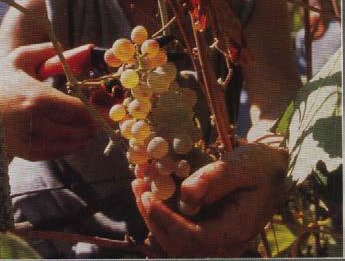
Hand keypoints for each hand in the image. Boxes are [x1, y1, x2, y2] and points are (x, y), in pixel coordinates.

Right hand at [0, 42, 98, 160]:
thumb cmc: (1, 79)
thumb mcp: (20, 58)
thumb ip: (48, 51)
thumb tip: (80, 48)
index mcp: (38, 99)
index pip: (80, 111)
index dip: (99, 112)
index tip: (110, 108)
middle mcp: (36, 123)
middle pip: (79, 128)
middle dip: (96, 124)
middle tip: (106, 118)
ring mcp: (30, 141)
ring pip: (71, 143)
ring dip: (86, 136)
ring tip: (94, 127)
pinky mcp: (26, 152)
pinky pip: (58, 152)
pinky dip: (72, 146)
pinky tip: (78, 138)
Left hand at [132, 143, 287, 256]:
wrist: (270, 170)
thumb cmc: (260, 165)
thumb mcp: (243, 165)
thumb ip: (216, 179)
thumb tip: (186, 194)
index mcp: (235, 231)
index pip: (195, 239)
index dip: (167, 221)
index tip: (148, 197)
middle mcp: (223, 242)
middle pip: (179, 243)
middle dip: (153, 216)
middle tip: (138, 187)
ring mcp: (213, 236)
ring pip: (174, 237)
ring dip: (152, 212)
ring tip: (138, 182)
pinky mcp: (205, 226)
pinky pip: (178, 224)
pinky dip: (161, 207)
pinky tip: (150, 185)